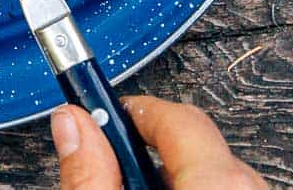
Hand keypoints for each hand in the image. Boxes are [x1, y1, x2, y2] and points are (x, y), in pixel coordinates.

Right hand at [53, 97, 264, 188]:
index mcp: (216, 184)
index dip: (130, 110)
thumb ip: (90, 175)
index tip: (100, 112)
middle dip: (151, 152)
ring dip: (178, 179)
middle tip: (115, 170)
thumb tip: (73, 124)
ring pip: (219, 175)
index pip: (176, 117)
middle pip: (199, 145)